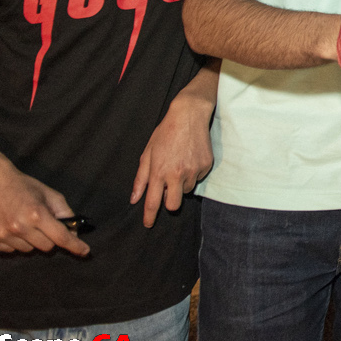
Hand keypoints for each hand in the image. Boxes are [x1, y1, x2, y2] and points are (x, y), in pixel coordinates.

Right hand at [0, 156, 89, 255]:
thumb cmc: (23, 186)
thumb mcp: (49, 194)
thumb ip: (65, 213)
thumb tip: (74, 233)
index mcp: (36, 214)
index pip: (60, 237)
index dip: (75, 246)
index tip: (85, 252)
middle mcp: (19, 227)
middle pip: (46, 247)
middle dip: (49, 238)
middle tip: (41, 223)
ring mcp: (2, 235)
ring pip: (28, 250)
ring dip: (31, 240)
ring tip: (22, 222)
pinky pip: (11, 251)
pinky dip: (14, 242)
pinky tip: (8, 225)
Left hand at [131, 88, 214, 226]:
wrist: (189, 115)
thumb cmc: (165, 133)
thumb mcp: (148, 153)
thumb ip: (141, 178)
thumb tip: (134, 198)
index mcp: (159, 172)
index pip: (153, 202)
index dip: (149, 216)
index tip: (148, 224)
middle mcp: (177, 174)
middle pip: (174, 205)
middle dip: (170, 203)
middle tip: (168, 191)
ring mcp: (194, 170)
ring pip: (187, 190)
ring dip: (181, 184)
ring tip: (179, 164)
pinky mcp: (206, 166)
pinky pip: (198, 178)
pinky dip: (193, 173)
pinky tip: (190, 158)